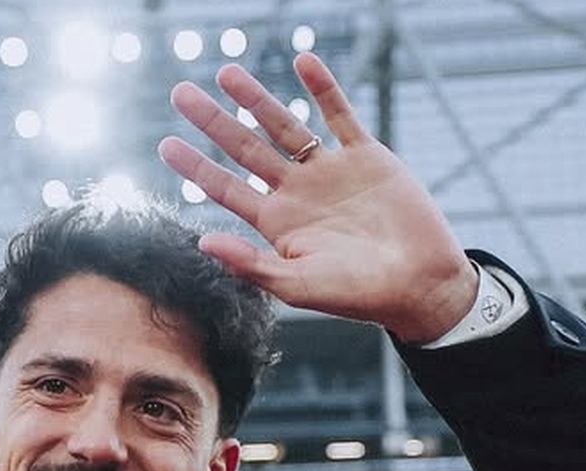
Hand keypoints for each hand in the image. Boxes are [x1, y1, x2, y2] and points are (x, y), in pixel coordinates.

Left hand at [159, 53, 478, 343]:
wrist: (419, 283)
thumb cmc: (358, 295)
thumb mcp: (297, 286)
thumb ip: (250, 264)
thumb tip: (201, 242)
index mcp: (277, 223)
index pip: (226, 188)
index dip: (195, 166)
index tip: (165, 144)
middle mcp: (297, 193)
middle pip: (245, 149)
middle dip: (213, 121)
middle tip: (180, 93)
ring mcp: (330, 172)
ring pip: (285, 126)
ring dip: (256, 99)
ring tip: (227, 73)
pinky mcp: (366, 156)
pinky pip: (340, 115)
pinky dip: (323, 88)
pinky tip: (303, 61)